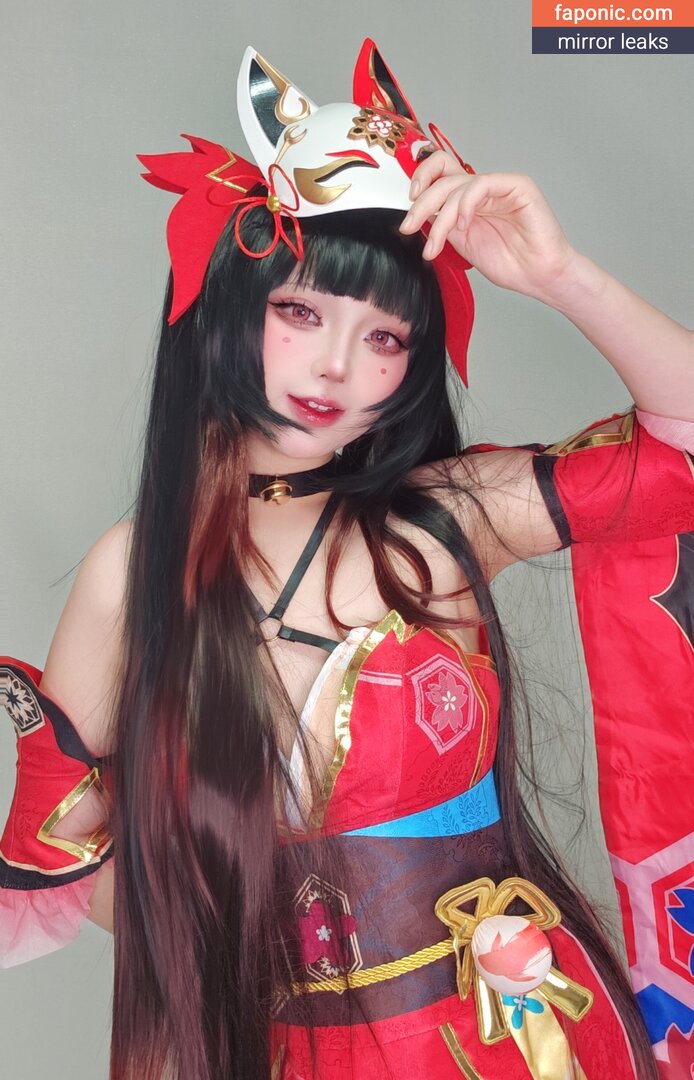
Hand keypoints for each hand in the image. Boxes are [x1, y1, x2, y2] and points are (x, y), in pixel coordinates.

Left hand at [399, 150, 577, 303]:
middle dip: (421, 204)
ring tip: (436, 245)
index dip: (421, 178)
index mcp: (470, 199)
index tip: (409, 203)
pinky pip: (482, 184)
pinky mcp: (518, 186)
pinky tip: (463, 225)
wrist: (539, 276)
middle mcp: (483, 189)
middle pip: (443, 177)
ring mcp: (500, 186)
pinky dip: (465, 204)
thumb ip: (443, 224)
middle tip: (410, 227)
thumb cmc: (510, 262)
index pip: (441, 171)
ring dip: (441, 216)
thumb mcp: (462, 243)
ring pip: (458, 185)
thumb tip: (417, 214)